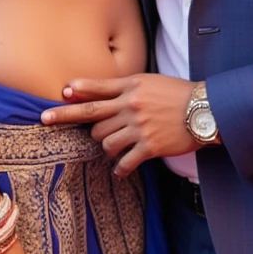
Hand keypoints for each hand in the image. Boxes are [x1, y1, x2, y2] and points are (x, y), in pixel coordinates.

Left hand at [40, 74, 199, 177]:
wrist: (205, 110)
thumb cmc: (177, 94)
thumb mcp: (150, 82)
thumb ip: (125, 86)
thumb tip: (101, 92)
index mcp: (132, 87)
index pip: (98, 88)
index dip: (77, 91)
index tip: (59, 95)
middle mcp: (132, 106)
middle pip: (92, 114)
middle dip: (67, 117)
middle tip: (46, 120)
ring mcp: (140, 127)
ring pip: (105, 140)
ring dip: (105, 145)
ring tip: (113, 146)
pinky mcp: (150, 146)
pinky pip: (125, 162)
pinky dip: (120, 168)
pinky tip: (119, 171)